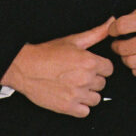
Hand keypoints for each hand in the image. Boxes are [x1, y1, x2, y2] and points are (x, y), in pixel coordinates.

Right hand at [0, 18, 114, 116]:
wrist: (25, 68)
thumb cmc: (46, 54)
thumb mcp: (73, 40)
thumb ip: (96, 33)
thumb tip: (111, 23)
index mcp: (89, 62)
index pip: (109, 69)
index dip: (100, 68)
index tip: (90, 68)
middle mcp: (85, 79)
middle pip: (102, 84)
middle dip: (93, 81)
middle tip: (78, 76)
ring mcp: (76, 94)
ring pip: (96, 99)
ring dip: (88, 95)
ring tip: (75, 88)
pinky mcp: (67, 107)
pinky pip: (85, 112)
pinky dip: (80, 107)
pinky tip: (72, 98)